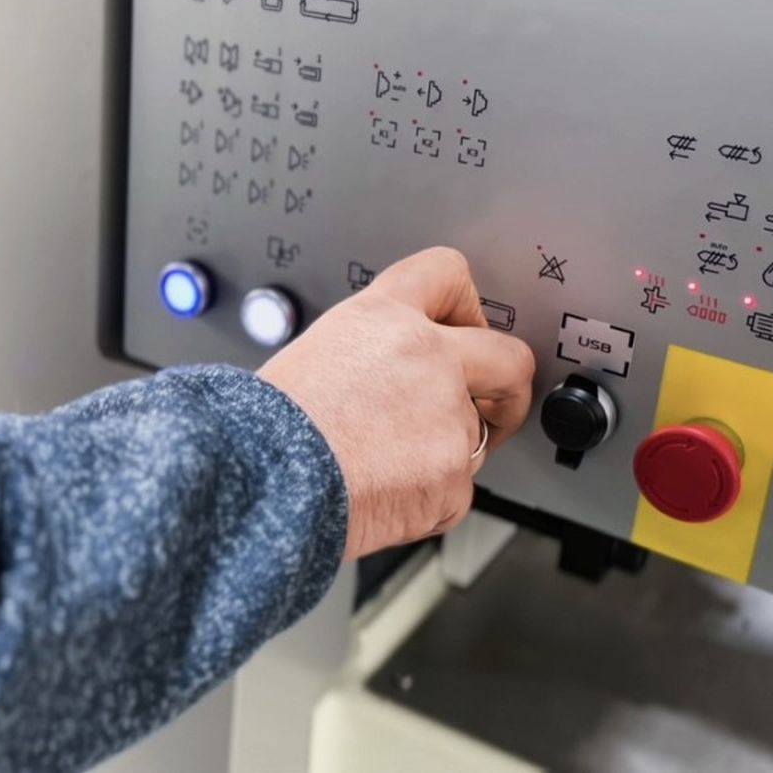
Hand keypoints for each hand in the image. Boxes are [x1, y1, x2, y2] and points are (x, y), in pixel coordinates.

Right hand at [259, 247, 535, 558]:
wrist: (263, 477)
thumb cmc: (272, 423)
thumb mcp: (316, 350)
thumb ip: (373, 351)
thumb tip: (394, 376)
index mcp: (385, 316)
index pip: (448, 274)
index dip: (464, 304)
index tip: (467, 329)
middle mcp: (428, 357)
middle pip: (509, 357)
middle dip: (507, 387)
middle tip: (494, 405)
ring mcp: (447, 418)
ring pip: (474, 437)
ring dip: (442, 453)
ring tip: (384, 463)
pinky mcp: (452, 475)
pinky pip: (455, 490)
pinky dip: (428, 498)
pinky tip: (384, 491)